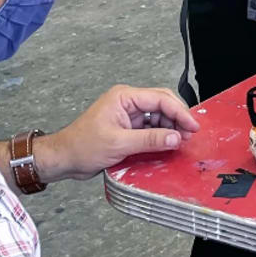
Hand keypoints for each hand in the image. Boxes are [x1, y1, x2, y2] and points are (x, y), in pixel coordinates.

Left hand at [37, 85, 199, 182]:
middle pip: (162, 104)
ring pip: (158, 116)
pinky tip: (167, 144)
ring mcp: (128, 114)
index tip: (192, 126)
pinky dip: (160, 135)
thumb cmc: (82, 147)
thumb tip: (175, 138)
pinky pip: (150, 127)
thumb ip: (150, 140)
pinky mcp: (127, 127)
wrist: (63, 159)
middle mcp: (128, 102)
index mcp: (124, 97)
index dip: (179, 112)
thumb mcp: (119, 143)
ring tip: (180, 141)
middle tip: (189, 134)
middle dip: (177, 118)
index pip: (160, 99)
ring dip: (169, 128)